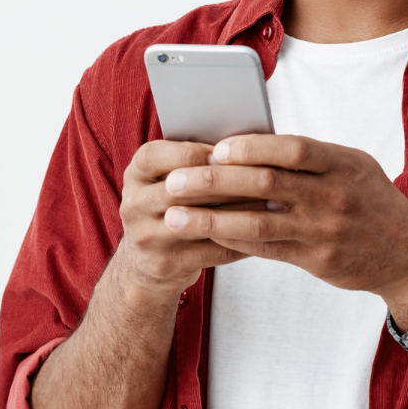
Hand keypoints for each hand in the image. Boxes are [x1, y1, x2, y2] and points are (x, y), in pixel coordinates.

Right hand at [115, 140, 252, 297]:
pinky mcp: (166, 264)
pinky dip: (242, 241)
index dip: (198, 153)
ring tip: (272, 203)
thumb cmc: (169, 208)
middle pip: (183, 188)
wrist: (144, 264)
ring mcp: (147, 237)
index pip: (162, 155)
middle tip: (266, 176)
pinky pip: (212, 251)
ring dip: (241, 212)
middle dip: (228, 181)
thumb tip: (243, 144)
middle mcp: (135, 204)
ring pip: (200, 221)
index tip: (232, 152)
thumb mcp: (167, 179)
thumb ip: (193, 162)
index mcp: (136, 173)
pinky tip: (265, 232)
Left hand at [160, 134, 407, 321]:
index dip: (252, 147)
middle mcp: (335, 196)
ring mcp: (325, 230)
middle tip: (175, 182)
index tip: (216, 148)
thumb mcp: (353, 168)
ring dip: (211, 219)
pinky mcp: (317, 260)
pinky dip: (233, 240)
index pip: (293, 149)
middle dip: (215, 182)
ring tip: (174, 217)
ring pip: (259, 222)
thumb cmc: (371, 202)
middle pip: (267, 184)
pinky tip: (205, 235)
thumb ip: (311, 158)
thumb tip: (248, 143)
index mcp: (344, 163)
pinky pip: (266, 249)